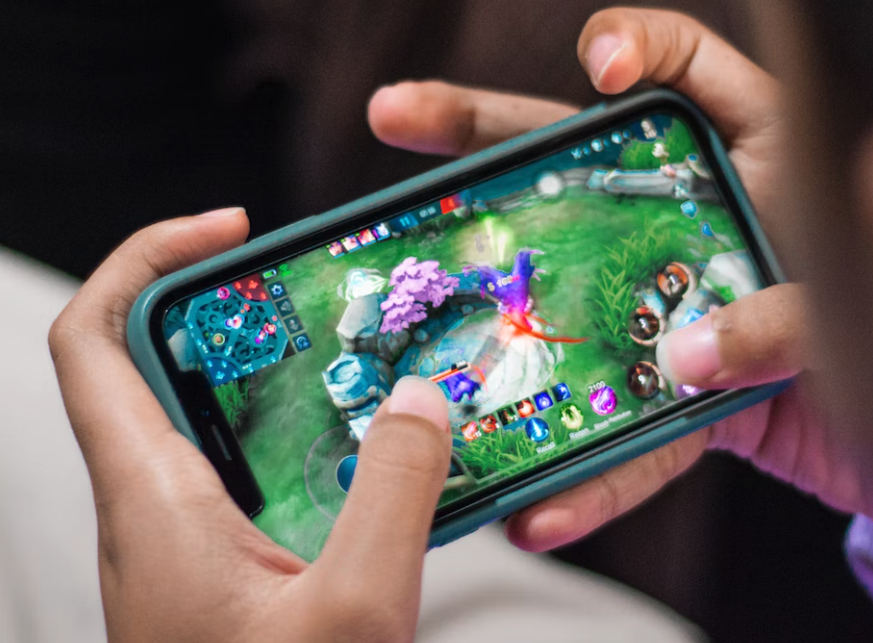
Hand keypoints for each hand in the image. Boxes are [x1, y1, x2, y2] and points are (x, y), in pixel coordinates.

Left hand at [49, 208, 452, 641]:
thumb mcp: (355, 614)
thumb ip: (395, 494)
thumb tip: (418, 399)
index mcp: (149, 500)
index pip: (94, 340)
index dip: (146, 258)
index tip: (227, 227)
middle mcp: (148, 508)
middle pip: (151, 362)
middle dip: (225, 306)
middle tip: (306, 289)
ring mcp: (179, 539)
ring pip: (203, 417)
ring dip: (267, 375)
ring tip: (345, 355)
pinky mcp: (215, 566)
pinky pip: (240, 469)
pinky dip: (291, 436)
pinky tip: (356, 451)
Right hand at [367, 8, 872, 550]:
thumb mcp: (847, 291)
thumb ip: (786, 312)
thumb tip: (685, 360)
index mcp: (749, 165)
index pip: (689, 72)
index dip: (641, 51)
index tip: (604, 71)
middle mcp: (684, 227)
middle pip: (570, 164)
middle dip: (480, 138)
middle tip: (396, 113)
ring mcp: (663, 310)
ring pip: (562, 300)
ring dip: (487, 324)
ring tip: (410, 320)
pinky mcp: (675, 396)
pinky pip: (622, 440)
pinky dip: (588, 483)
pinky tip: (539, 513)